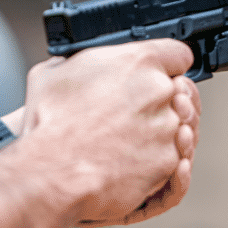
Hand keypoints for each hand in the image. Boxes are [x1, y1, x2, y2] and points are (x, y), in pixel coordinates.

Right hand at [19, 40, 200, 224]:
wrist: (53, 172)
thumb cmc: (51, 124)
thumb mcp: (52, 73)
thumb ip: (79, 62)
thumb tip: (77, 64)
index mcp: (139, 61)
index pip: (177, 54)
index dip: (166, 65)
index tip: (156, 75)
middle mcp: (160, 90)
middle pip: (177, 91)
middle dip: (159, 101)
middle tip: (131, 113)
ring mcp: (167, 127)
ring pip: (176, 125)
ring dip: (157, 131)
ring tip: (126, 140)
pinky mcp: (167, 160)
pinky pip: (171, 156)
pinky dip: (155, 160)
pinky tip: (129, 159)